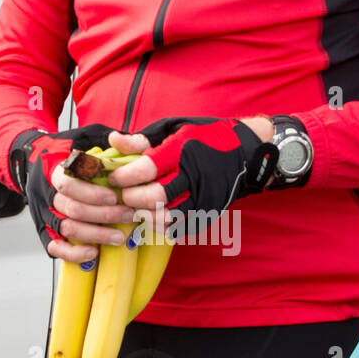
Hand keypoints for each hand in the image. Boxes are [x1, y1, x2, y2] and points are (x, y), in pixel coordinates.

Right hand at [12, 125, 138, 262]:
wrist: (34, 163)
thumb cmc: (68, 152)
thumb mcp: (86, 136)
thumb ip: (104, 137)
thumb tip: (119, 138)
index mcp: (54, 170)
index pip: (68, 183)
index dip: (91, 193)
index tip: (114, 196)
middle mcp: (47, 193)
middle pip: (71, 209)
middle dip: (103, 215)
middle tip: (127, 216)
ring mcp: (44, 213)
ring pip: (66, 229)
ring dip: (95, 235)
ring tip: (119, 237)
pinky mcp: (44, 230)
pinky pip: (54, 247)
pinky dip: (73, 253)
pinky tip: (94, 252)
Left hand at [106, 117, 277, 235]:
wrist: (245, 153)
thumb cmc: (203, 137)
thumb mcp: (172, 129)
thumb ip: (142, 139)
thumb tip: (113, 141)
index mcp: (181, 150)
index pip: (147, 168)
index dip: (125, 176)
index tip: (114, 178)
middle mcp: (193, 175)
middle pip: (156, 196)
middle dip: (132, 199)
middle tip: (123, 196)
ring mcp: (203, 196)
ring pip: (168, 217)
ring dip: (146, 217)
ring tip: (136, 210)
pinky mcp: (209, 211)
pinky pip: (182, 227)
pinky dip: (164, 228)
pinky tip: (154, 220)